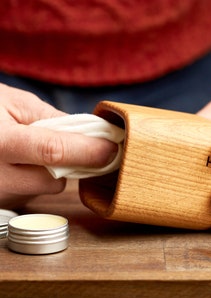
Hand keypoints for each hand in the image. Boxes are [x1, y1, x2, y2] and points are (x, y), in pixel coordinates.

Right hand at [0, 83, 116, 205]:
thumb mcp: (14, 103)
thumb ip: (51, 118)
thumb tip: (86, 134)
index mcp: (0, 142)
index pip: (54, 151)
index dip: (88, 151)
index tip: (112, 150)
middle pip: (54, 181)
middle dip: (69, 165)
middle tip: (71, 146)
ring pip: (43, 190)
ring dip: (50, 173)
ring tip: (31, 151)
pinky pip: (28, 194)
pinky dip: (34, 180)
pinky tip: (20, 163)